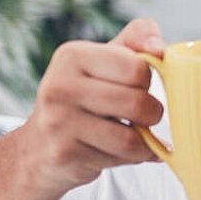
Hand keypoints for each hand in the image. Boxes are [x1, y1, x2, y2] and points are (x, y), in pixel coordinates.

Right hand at [13, 18, 166, 194]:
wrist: (39, 148)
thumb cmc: (85, 97)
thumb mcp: (106, 61)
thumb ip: (138, 40)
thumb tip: (161, 49)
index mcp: (72, 55)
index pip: (137, 68)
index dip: (147, 81)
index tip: (135, 86)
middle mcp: (59, 85)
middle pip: (138, 103)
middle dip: (152, 114)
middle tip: (144, 116)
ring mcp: (58, 121)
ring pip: (131, 138)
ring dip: (145, 142)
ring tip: (136, 135)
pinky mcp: (63, 154)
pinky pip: (119, 159)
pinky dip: (131, 158)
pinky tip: (119, 152)